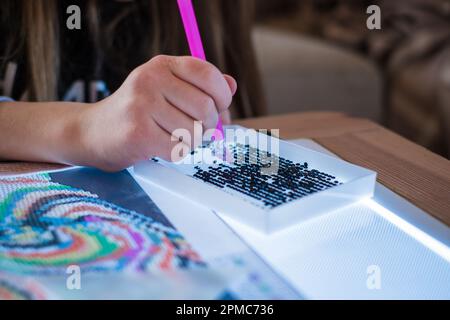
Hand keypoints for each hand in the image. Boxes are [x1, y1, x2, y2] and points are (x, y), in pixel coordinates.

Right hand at [81, 55, 235, 170]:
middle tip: (194, 129)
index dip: (222, 95)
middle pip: (206, 107)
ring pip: (194, 132)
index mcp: (161, 65)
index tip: (219, 107)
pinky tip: (158, 146)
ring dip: (188, 141)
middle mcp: (151, 79)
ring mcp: (143, 105)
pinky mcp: (138, 133)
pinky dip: (175, 153)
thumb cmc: (136, 112)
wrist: (93, 132)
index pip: (208, 74)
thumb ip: (198, 86)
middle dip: (207, 125)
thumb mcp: (165, 89)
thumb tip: (231, 86)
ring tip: (169, 136)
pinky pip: (179, 150)